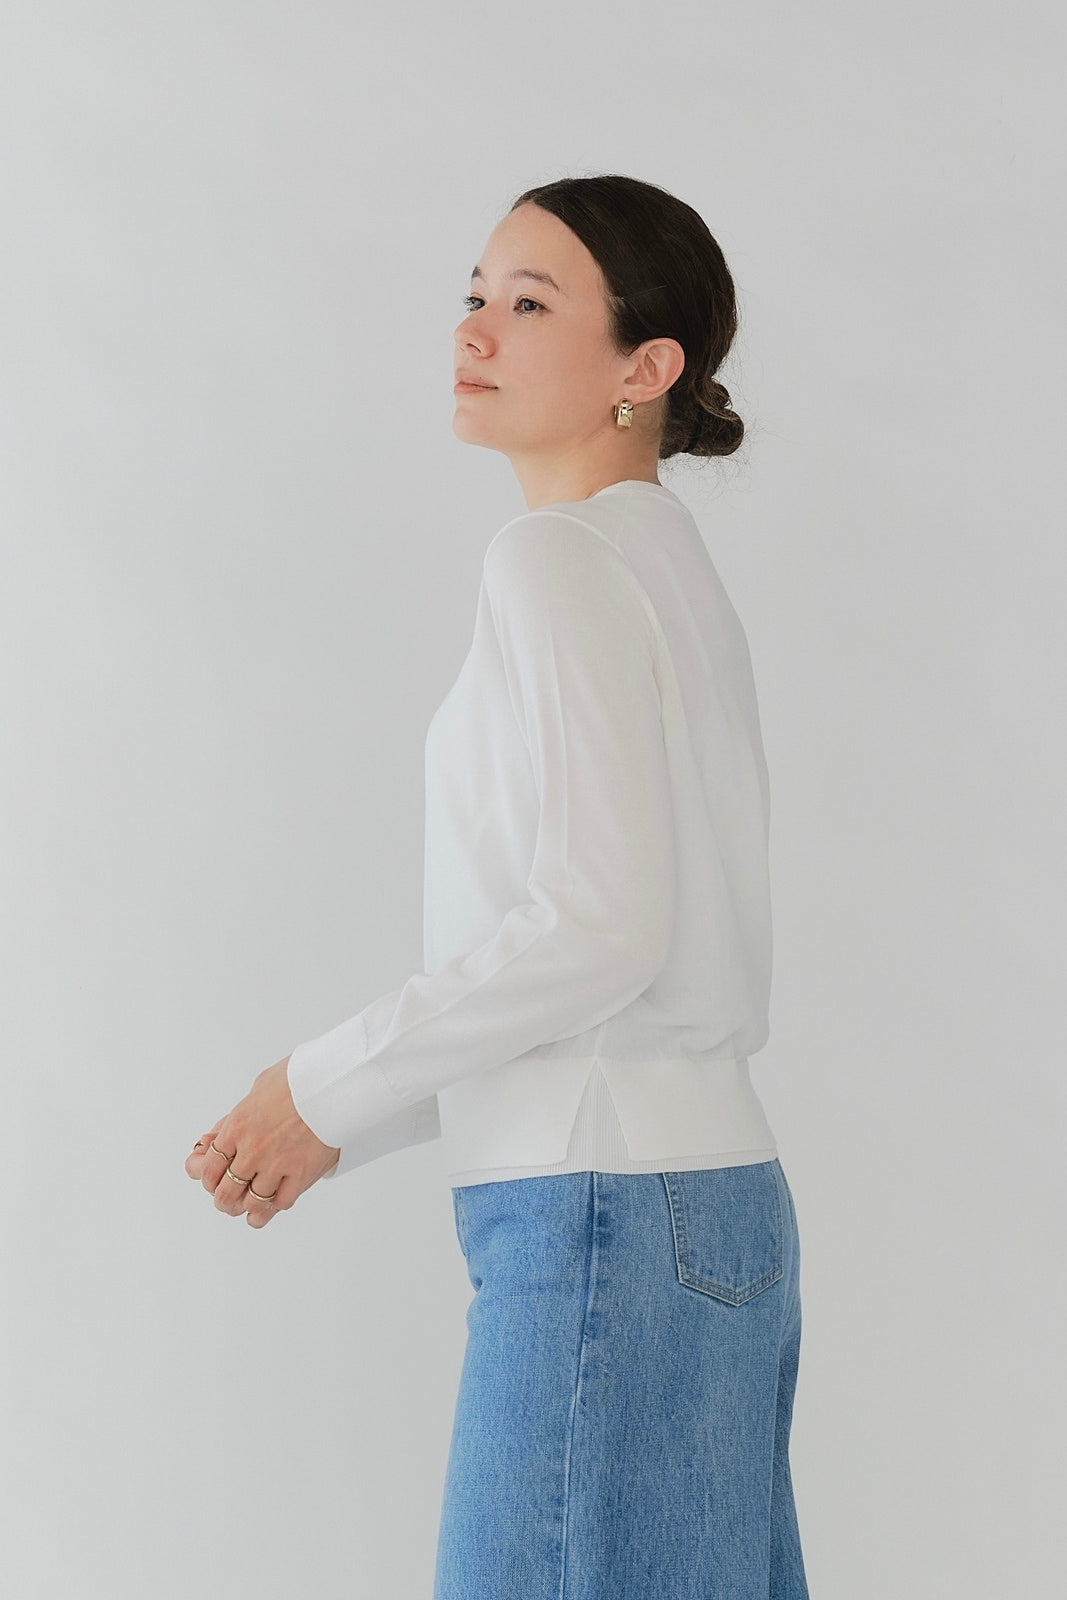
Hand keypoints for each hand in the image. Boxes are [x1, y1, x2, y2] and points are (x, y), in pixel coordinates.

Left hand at [185, 1057, 339, 1228]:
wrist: (332, 1082)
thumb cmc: (298, 1080)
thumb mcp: (257, 1088)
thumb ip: (235, 1117)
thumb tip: (216, 1138)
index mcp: (237, 1126)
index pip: (207, 1167)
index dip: (205, 1178)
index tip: (210, 1179)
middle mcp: (253, 1150)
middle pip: (225, 1192)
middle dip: (223, 1198)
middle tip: (227, 1197)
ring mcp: (277, 1164)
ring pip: (251, 1203)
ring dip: (246, 1207)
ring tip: (248, 1204)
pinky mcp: (301, 1174)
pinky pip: (280, 1203)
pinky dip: (272, 1208)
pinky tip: (270, 1205)